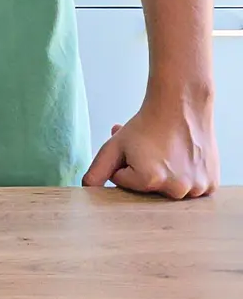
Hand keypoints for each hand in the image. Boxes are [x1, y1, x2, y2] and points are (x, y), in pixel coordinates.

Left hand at [82, 98, 218, 198]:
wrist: (181, 107)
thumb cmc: (146, 125)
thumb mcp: (113, 146)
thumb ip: (97, 170)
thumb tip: (87, 191)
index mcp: (149, 180)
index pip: (123, 182)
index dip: (124, 163)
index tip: (135, 150)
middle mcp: (176, 189)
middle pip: (147, 188)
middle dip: (142, 170)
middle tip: (149, 150)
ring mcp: (197, 188)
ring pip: (168, 188)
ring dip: (164, 174)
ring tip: (165, 152)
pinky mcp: (211, 185)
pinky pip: (190, 189)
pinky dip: (185, 177)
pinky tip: (184, 159)